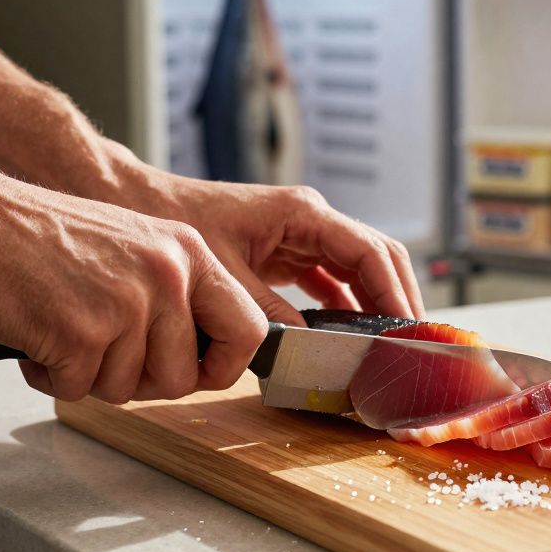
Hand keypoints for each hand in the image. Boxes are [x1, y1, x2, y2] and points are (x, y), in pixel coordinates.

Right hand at [0, 172, 267, 402]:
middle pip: (187, 378)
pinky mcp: (80, 334)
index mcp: (189, 253)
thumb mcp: (136, 245)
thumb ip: (175, 291)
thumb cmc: (41, 235)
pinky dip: (51, 377)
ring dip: (91, 376)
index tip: (200, 371)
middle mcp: (168, 276)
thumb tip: (200, 355)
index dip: (226, 365)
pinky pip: (78, 389)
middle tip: (107, 356)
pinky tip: (35, 339)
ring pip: (129, 390)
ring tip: (62, 331)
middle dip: (148, 384)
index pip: (249, 329)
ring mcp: (127, 305)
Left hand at [138, 176, 424, 325]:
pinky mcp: (288, 251)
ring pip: (359, 269)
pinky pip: (332, 279)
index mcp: (304, 213)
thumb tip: (310, 348)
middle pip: (377, 258)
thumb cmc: (178, 223)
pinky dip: (346, 306)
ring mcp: (302, 234)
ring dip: (375, 305)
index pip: (370, 253)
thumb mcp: (226, 275)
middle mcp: (311, 219)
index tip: (406, 331)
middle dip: (398, 300)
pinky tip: (350, 337)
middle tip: (410, 345)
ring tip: (388, 347)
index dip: (394, 294)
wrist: (140, 202)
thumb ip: (270, 312)